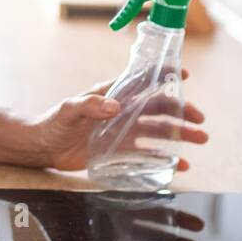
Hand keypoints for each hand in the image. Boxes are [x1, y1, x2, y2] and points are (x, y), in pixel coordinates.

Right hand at [0, 190, 205, 240]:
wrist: (41, 189)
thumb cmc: (52, 221)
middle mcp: (117, 227)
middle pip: (151, 239)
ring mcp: (119, 207)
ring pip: (155, 217)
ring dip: (176, 222)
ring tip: (198, 226)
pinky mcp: (119, 187)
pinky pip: (146, 193)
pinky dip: (162, 197)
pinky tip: (178, 199)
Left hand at [24, 68, 207, 171]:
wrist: (41, 147)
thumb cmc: (52, 123)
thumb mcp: (69, 111)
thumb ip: (89, 105)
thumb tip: (114, 106)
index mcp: (112, 94)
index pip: (142, 81)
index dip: (163, 75)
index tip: (184, 74)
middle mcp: (121, 111)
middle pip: (158, 108)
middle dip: (181, 112)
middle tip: (200, 121)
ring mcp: (122, 131)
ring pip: (158, 131)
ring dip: (179, 134)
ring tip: (200, 139)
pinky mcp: (118, 151)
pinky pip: (146, 154)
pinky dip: (164, 159)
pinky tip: (180, 166)